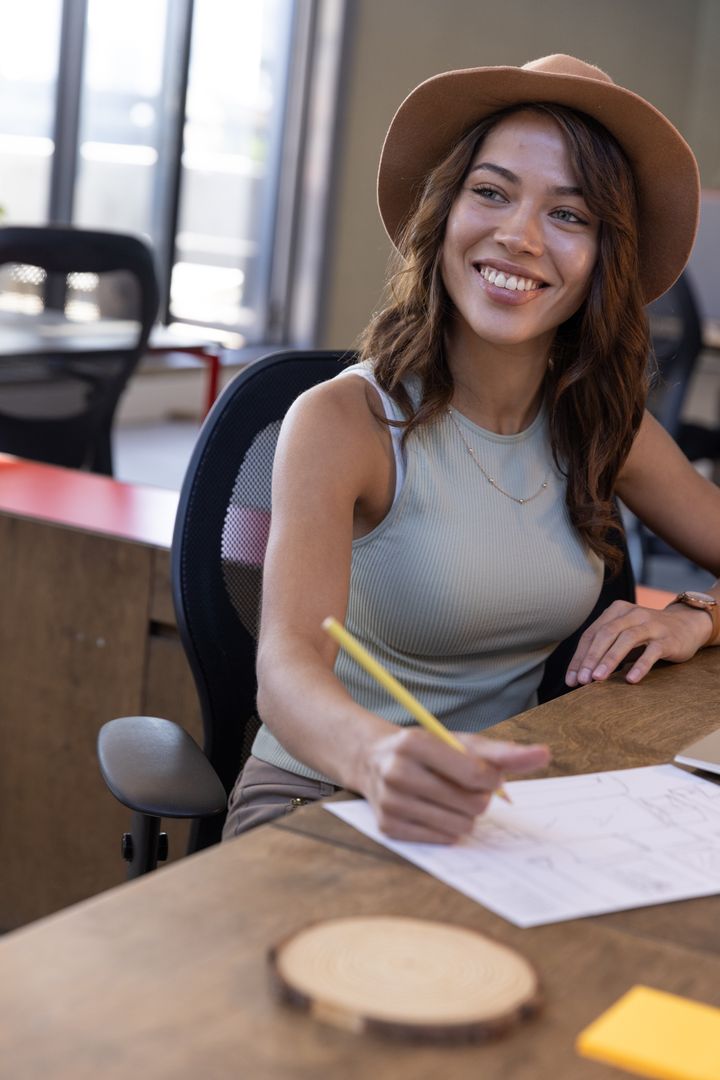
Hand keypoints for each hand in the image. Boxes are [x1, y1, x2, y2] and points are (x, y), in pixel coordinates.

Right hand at [360, 728, 549, 843]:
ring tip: (449, 799)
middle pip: (471, 804)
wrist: (372, 759)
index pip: (474, 773)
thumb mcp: (460, 743)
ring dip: (464, 816)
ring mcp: (390, 802)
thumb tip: (544, 755)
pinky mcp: (387, 827)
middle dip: (478, 798)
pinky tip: (433, 810)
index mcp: (415, 743)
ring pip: (459, 827)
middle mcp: (397, 771)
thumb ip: (502, 752)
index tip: (486, 775)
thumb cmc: (428, 750)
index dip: (491, 779)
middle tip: (462, 787)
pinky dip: (446, 828)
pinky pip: (442, 840)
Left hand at [565, 599, 712, 687]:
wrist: (686, 625)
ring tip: (598, 679)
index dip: (579, 657)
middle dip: (590, 658)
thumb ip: (604, 647)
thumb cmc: (646, 634)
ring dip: (610, 660)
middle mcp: (632, 614)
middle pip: (605, 634)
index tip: (571, 679)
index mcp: (616, 611)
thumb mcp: (623, 634)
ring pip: (626, 639)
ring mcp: (651, 624)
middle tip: (582, 680)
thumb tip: (579, 675)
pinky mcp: (667, 638)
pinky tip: (630, 680)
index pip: (591, 634)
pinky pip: (652, 652)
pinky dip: (640, 665)